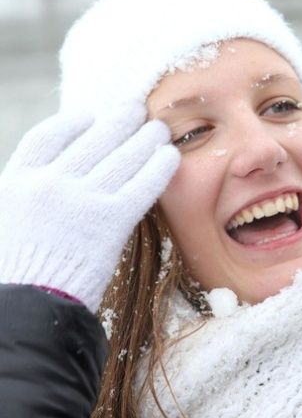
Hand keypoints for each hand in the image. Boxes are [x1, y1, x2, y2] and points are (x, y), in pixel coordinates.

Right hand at [0, 105, 179, 311]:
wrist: (28, 307)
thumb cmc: (17, 271)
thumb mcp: (8, 220)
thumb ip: (30, 193)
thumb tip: (58, 175)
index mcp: (19, 180)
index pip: (48, 135)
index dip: (73, 121)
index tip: (91, 116)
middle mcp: (50, 182)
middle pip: (94, 137)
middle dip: (121, 120)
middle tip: (137, 110)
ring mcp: (81, 200)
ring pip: (122, 155)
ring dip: (146, 137)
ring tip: (160, 129)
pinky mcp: (110, 222)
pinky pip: (142, 184)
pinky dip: (159, 167)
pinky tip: (170, 156)